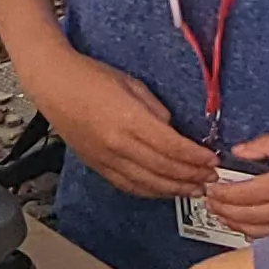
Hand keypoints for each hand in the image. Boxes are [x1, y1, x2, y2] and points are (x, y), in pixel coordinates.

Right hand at [21, 47, 217, 200]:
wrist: (54, 84)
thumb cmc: (92, 77)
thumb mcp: (133, 85)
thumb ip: (157, 111)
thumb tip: (175, 133)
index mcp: (130, 120)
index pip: (172, 147)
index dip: (196, 157)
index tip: (213, 159)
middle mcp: (118, 144)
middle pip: (164, 169)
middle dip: (192, 175)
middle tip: (211, 177)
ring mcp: (106, 159)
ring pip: (148, 184)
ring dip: (175, 189)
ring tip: (195, 189)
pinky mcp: (98, 166)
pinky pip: (129, 186)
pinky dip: (151, 192)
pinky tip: (166, 191)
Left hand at [212, 114, 268, 233]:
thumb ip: (268, 145)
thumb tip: (239, 151)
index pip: (246, 196)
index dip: (223, 194)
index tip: (210, 188)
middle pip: (249, 218)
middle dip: (224, 211)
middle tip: (209, 203)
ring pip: (264, 233)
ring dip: (239, 225)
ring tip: (224, 215)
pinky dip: (261, 234)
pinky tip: (253, 227)